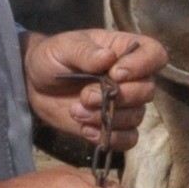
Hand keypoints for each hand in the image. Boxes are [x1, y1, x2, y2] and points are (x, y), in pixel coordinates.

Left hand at [23, 28, 165, 147]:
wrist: (33, 84)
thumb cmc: (52, 57)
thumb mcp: (64, 47)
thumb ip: (85, 52)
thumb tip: (108, 59)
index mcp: (124, 51)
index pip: (155, 54)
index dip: (142, 66)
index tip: (116, 74)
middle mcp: (131, 78)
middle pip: (147, 91)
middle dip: (117, 98)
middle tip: (85, 96)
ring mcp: (124, 104)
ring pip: (136, 117)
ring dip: (107, 118)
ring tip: (77, 112)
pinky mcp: (113, 126)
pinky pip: (128, 139)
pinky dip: (110, 138)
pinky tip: (86, 130)